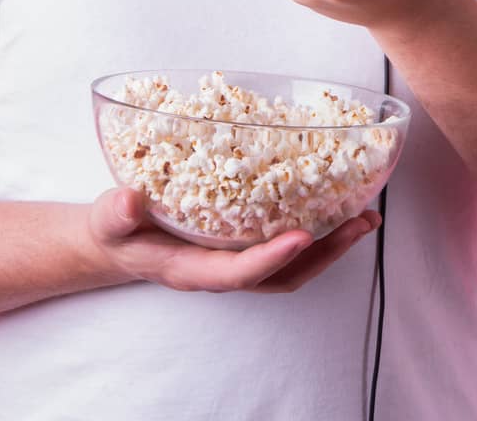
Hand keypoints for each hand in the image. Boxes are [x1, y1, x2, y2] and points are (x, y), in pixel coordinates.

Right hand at [86, 186, 380, 293]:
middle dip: (325, 253)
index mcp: (192, 269)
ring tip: (367, 217)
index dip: (271, 259)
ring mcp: (239, 260)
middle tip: (362, 222)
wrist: (119, 239)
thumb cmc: (117, 229)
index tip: (302, 236)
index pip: (238, 273)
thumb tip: (127, 199)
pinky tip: (341, 204)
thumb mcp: (109, 220)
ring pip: (294, 265)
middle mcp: (223, 270)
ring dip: (334, 245)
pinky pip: (290, 245)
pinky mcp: (248, 244)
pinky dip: (321, 230)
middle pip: (282, 275)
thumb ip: (116, 213)